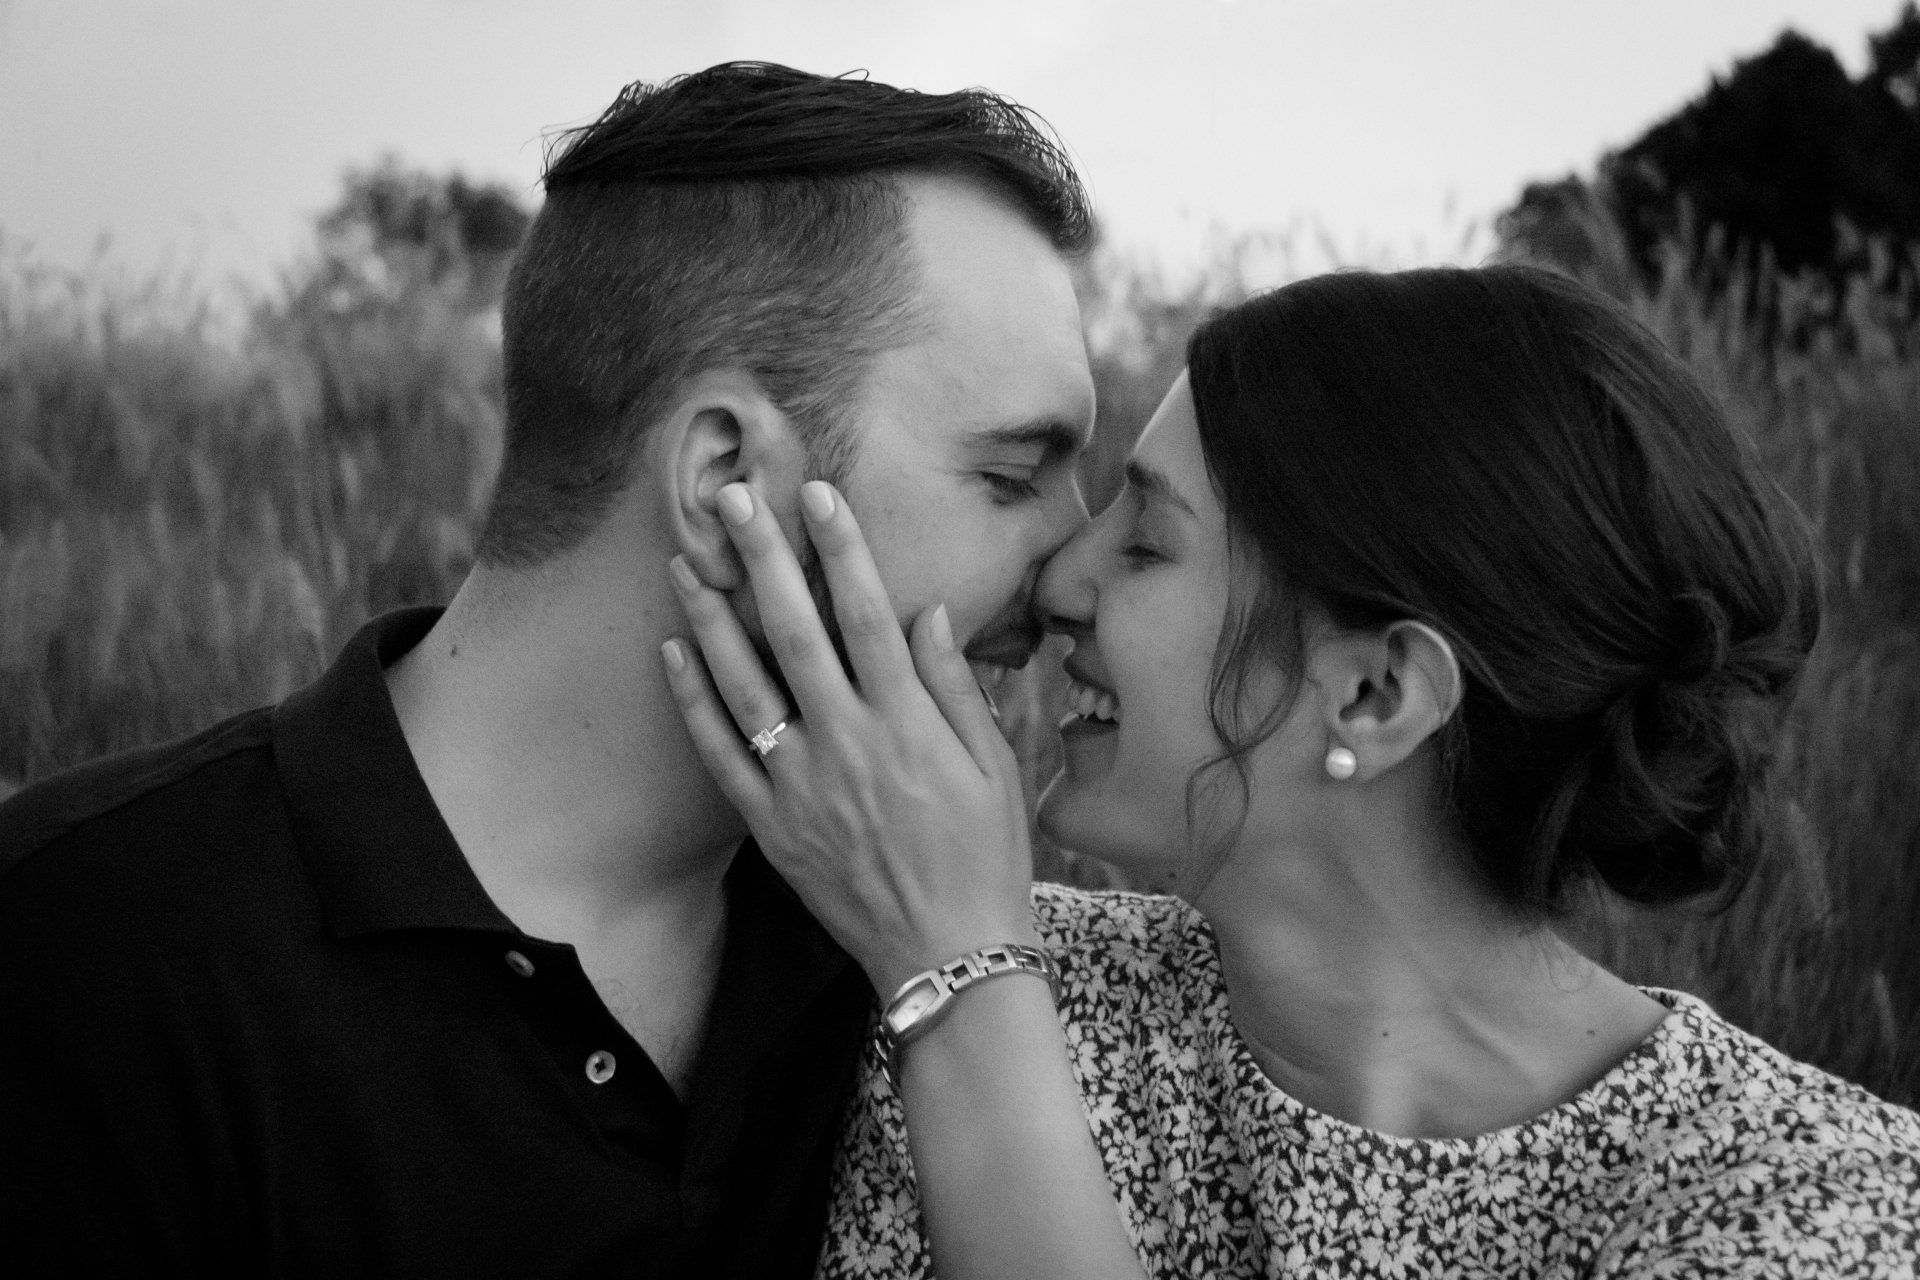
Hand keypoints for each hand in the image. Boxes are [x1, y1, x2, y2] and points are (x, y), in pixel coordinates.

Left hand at [661, 479, 1037, 996]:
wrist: (950, 956)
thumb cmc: (986, 857)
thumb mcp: (994, 768)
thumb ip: (954, 686)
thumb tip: (927, 612)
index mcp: (908, 722)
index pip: (867, 613)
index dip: (840, 546)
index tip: (816, 492)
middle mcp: (848, 743)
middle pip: (795, 631)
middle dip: (761, 558)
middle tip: (731, 498)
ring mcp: (803, 785)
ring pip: (744, 685)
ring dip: (711, 618)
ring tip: (686, 560)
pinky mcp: (773, 826)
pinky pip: (721, 755)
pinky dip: (693, 702)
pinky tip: (673, 653)